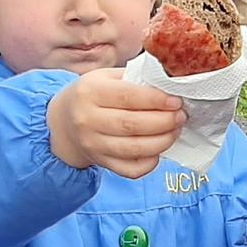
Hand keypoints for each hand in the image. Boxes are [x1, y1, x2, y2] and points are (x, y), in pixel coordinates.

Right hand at [47, 70, 185, 178]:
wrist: (65, 121)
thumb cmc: (94, 94)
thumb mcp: (107, 77)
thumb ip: (135, 78)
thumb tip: (170, 84)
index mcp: (90, 92)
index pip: (128, 96)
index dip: (156, 100)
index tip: (176, 101)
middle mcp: (87, 119)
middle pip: (132, 124)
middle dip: (164, 122)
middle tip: (180, 116)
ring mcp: (93, 144)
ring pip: (133, 149)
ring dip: (162, 141)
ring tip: (175, 131)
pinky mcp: (100, 162)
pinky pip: (130, 170)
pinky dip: (149, 163)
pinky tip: (158, 151)